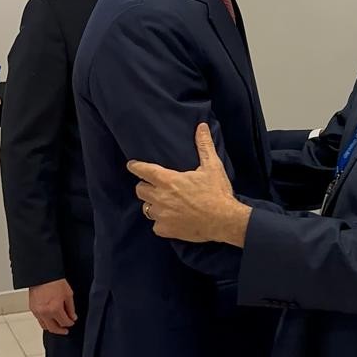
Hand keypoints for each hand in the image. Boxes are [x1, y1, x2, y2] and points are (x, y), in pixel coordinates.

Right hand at [29, 278, 76, 334]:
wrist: (42, 276)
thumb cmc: (55, 282)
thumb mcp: (68, 294)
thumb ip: (71, 308)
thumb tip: (73, 317)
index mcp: (55, 308)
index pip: (64, 322)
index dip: (70, 323)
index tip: (72, 322)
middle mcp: (45, 313)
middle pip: (53, 328)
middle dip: (61, 331)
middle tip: (65, 331)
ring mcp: (37, 312)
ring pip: (45, 326)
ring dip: (52, 328)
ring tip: (58, 327)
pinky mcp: (32, 309)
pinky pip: (39, 320)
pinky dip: (45, 323)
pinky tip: (50, 320)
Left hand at [127, 123, 250, 245]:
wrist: (224, 220)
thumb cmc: (217, 193)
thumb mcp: (212, 166)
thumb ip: (204, 145)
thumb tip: (201, 127)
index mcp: (169, 180)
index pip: (144, 170)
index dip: (136, 167)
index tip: (132, 165)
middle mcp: (161, 197)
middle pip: (140, 190)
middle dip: (146, 186)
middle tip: (155, 185)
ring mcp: (162, 215)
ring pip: (147, 208)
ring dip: (153, 204)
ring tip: (164, 202)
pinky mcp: (166, 230)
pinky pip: (156, 225)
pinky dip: (161, 222)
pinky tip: (171, 219)